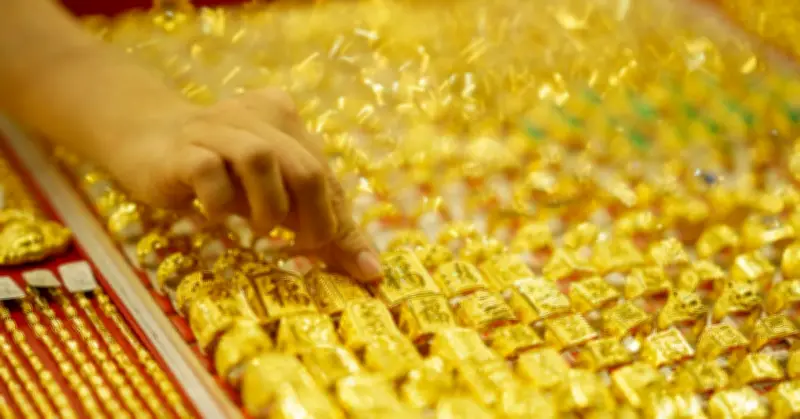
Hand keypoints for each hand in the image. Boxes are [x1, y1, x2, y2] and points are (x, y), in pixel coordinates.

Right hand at [108, 88, 381, 281]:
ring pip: (260, 158)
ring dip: (269, 205)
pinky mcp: (180, 149)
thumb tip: (371, 272)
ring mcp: (214, 129)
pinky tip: (216, 217)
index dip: (343, 223)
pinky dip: (220, 201)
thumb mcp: (275, 195)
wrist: (145, 138)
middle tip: (307, 247)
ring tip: (261, 229)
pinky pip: (208, 171)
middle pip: (304, 166)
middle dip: (315, 217)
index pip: (326, 175)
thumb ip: (320, 225)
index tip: (361, 270)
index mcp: (285, 120)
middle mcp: (255, 117)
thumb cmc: (221, 170)